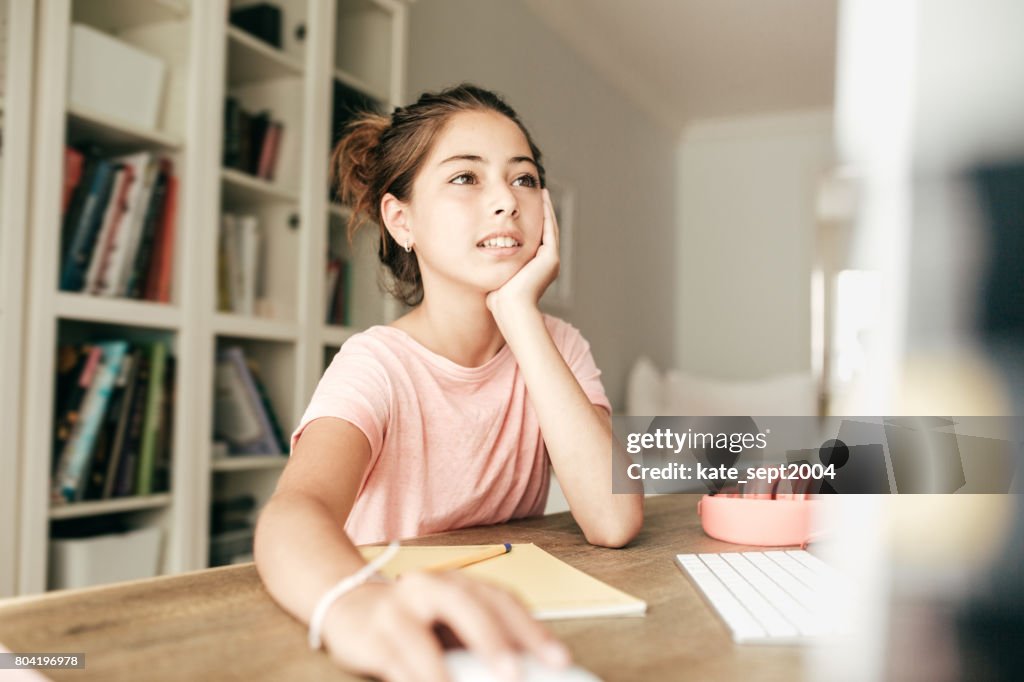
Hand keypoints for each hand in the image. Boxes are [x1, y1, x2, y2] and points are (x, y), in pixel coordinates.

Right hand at [321, 571, 571, 681]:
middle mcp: (429, 588)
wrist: (349, 601)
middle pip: (464, 605)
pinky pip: (391, 661)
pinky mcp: (369, 636)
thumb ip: (484, 641)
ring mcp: (396, 610)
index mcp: (459, 584)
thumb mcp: (453, 623)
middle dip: (492, 640)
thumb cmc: (417, 621)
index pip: (502, 601)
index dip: (532, 630)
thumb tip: (531, 669)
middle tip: (515, 674)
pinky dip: (412, 679)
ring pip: (419, 635)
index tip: (559, 660)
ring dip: (441, 669)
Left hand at [485, 188, 559, 319]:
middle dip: (542, 212)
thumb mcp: (498, 278)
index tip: (527, 207)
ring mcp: (551, 261)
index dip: (533, 222)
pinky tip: (542, 200)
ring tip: (542, 192)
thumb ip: (496, 268)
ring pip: (550, 228)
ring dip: (546, 209)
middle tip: (539, 193)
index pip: (537, 239)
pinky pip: (550, 230)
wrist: (510, 310)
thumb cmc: (499, 300)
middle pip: (546, 231)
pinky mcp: (550, 258)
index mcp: (536, 269)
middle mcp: (547, 264)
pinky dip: (547, 214)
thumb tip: (483, 261)